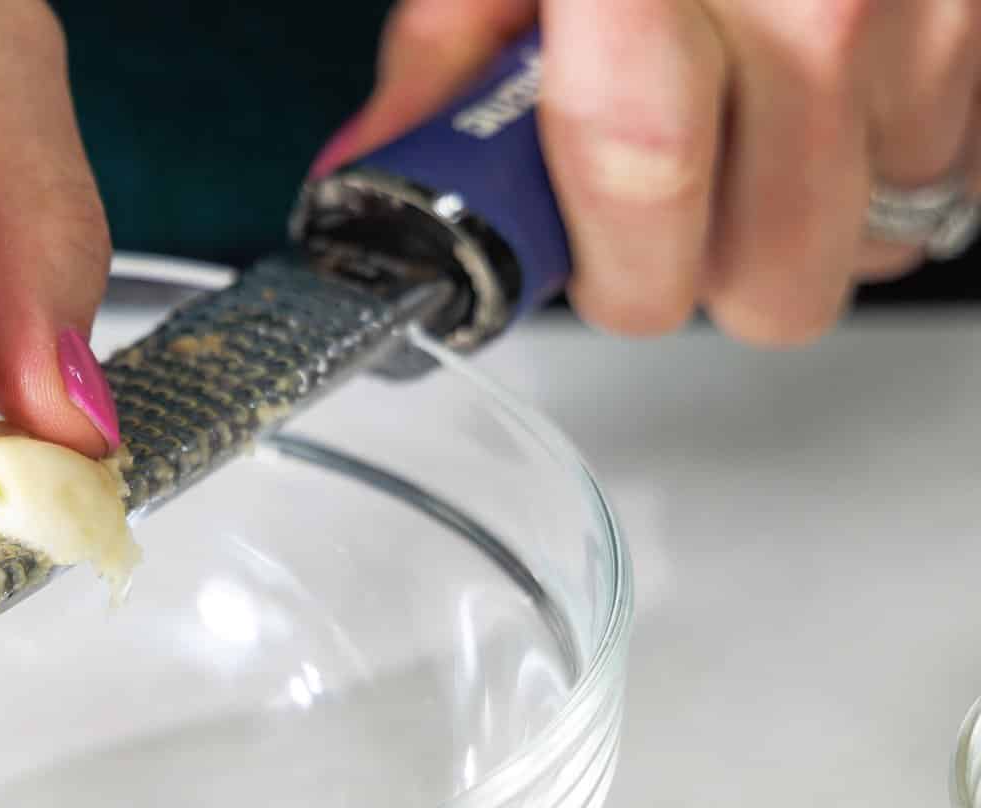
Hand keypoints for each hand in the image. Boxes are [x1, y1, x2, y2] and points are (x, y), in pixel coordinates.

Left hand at [317, 0, 979, 344]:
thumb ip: (448, 43)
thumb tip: (379, 163)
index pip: (640, 195)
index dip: (607, 272)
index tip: (580, 265)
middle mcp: (820, 0)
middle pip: (776, 283)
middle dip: (706, 275)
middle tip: (659, 211)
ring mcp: (926, 10)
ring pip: (873, 232)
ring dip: (804, 207)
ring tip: (749, 110)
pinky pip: (954, 165)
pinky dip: (884, 148)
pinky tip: (827, 85)